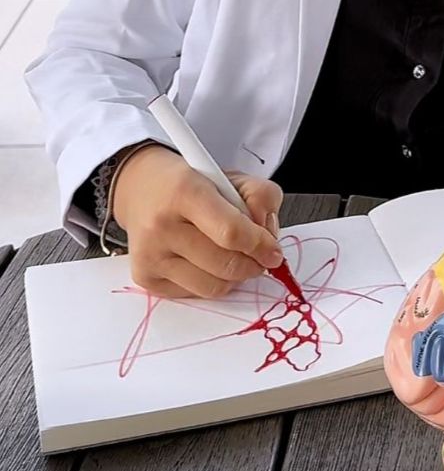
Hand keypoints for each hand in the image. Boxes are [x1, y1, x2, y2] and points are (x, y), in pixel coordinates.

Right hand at [112, 143, 284, 298]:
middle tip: (260, 256)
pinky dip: (212, 282)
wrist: (142, 189)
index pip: (231, 231)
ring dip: (235, 277)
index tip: (274, 251)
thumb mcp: (231, 176)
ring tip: (233, 256)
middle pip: (226, 264)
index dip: (260, 245)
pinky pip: (196, 293)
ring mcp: (150, 254)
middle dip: (253, 264)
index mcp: (185, 191)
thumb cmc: (191, 184)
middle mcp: (161, 224)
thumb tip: (268, 236)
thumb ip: (261, 197)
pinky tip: (207, 261)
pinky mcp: (145, 277)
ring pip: (214, 286)